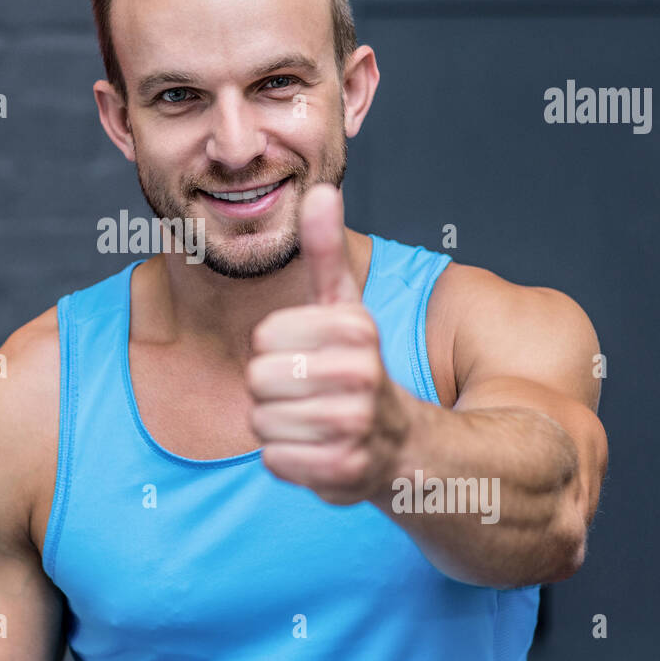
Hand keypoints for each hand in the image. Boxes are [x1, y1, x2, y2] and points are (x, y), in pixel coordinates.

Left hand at [246, 184, 412, 504]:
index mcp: (357, 328)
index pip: (264, 338)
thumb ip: (324, 250)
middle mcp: (362, 375)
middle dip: (271, 391)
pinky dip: (286, 460)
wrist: (402, 445)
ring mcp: (356, 425)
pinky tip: (316, 450)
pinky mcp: (346, 470)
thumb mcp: (343, 306)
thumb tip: (320, 189)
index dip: (275, 350)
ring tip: (313, 421)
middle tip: (308, 394)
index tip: (309, 356)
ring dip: (278, 426)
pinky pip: (274, 459)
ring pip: (262, 421)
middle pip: (257, 380)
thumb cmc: (355, 367)